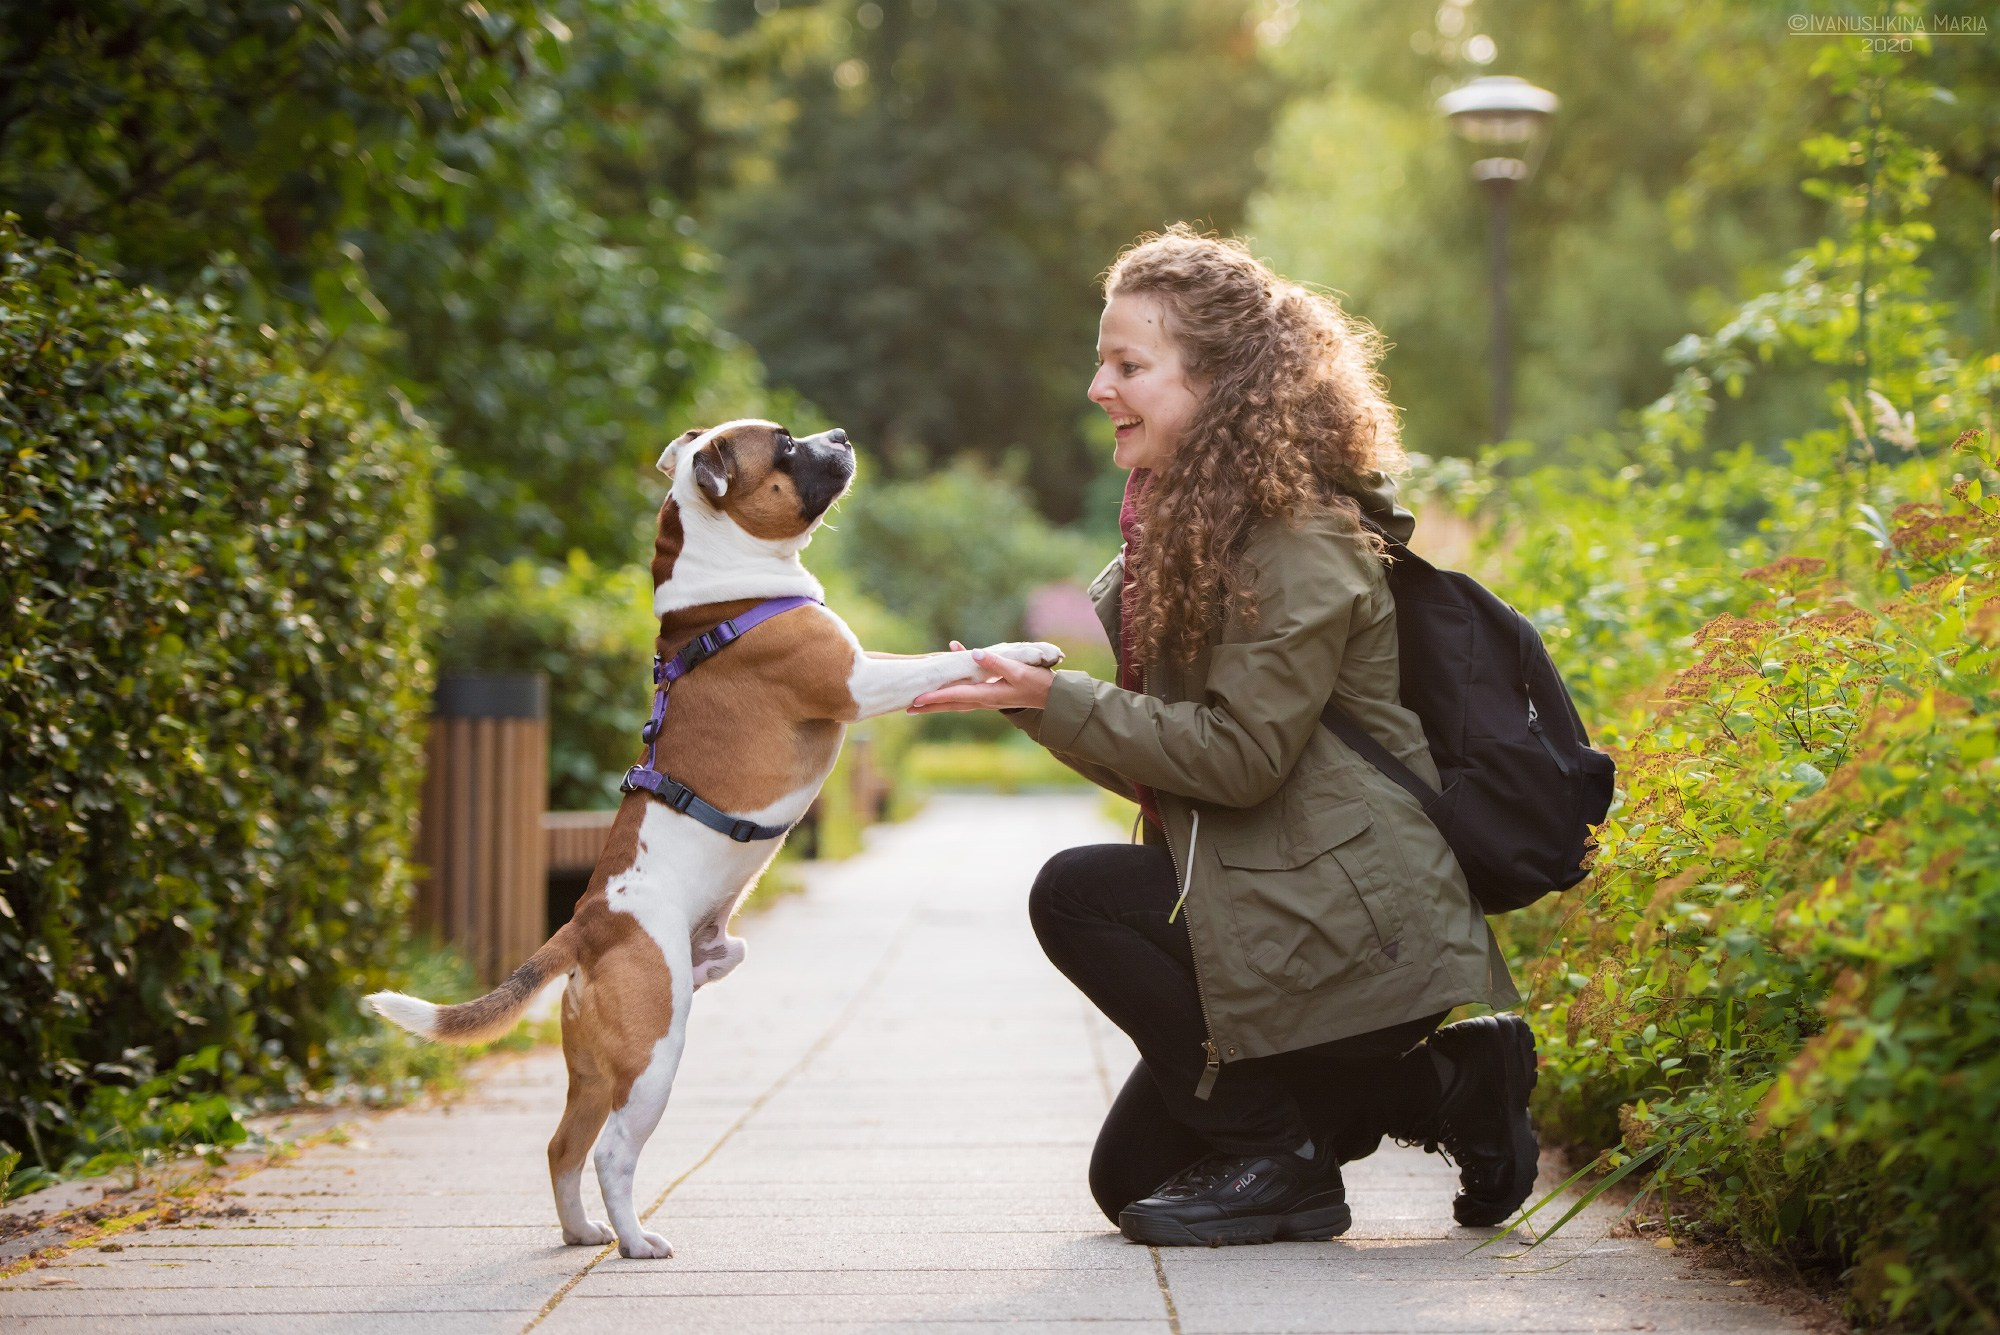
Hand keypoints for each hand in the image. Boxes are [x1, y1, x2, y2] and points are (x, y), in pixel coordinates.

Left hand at [908, 641, 1055, 713]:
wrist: (1053, 696)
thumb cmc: (1038, 683)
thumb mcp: (1018, 670)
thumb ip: (996, 662)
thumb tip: (972, 653)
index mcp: (987, 695)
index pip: (955, 696)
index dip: (935, 698)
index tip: (916, 700)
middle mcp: (984, 699)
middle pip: (951, 703)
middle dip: (930, 706)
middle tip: (907, 708)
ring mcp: (987, 697)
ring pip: (957, 699)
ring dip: (938, 699)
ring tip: (920, 702)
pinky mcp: (991, 692)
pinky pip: (967, 688)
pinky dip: (955, 681)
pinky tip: (951, 664)